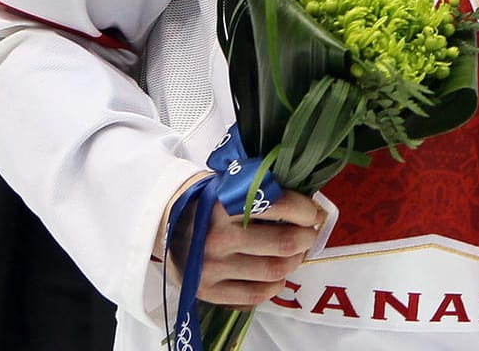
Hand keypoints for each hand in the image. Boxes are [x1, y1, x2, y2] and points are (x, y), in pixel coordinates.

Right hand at [173, 189, 322, 307]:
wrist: (164, 221)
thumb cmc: (208, 200)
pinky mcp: (206, 290)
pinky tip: (277, 275)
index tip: (313, 214)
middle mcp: (217, 237)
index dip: (307, 211)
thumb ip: (267, 192)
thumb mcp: (233, 184)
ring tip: (295, 254)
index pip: (282, 206)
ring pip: (274, 271)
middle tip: (308, 234)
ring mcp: (211, 266)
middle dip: (306, 238)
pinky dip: (274, 286)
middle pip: (285, 243)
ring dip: (294, 262)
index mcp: (225, 203)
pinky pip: (254, 295)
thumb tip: (311, 208)